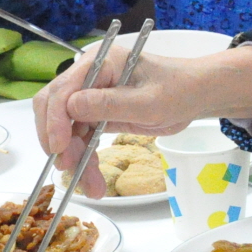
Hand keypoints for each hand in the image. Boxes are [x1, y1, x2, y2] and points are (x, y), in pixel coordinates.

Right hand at [35, 43, 251, 193]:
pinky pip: (82, 138)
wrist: (196, 95)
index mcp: (99, 63)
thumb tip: (71, 107)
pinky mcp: (99, 115)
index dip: (55, 120)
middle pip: (56, 110)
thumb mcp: (148, 102)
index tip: (59, 148)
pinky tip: (93, 181)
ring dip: (75, 159)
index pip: (62, 90)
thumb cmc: (178, 90)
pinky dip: (85, 160)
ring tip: (91, 187)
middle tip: (70, 170)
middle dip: (60, 142)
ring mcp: (92, 97)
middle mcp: (89, 78)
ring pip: (68, 131)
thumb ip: (110, 104)